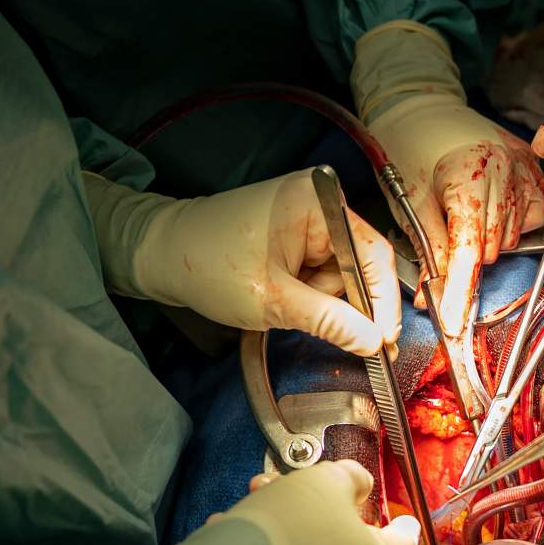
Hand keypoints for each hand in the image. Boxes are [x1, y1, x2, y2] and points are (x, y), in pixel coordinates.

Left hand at [82, 169, 399, 355]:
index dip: (382, 302)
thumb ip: (331, 321)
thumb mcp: (274, 302)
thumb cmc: (209, 267)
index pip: (374, 255)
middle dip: (338, 300)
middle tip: (307, 318)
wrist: (160, 253)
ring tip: (280, 300)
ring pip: (341, 272)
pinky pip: (323, 268)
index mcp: (319, 202)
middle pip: (360, 263)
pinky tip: (282, 294)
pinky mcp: (299, 229)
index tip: (383, 342)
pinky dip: (309, 290)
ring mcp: (310, 214)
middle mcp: (321, 201)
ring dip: (320, 298)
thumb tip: (374, 343)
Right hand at [221, 461, 419, 544]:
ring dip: (293, 533)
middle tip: (302, 492)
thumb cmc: (290, 529)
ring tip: (261, 504)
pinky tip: (243, 536)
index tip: (386, 509)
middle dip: (326, 514)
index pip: (404, 537)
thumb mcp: (328, 478)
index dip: (393, 515)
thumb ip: (351, 478)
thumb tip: (356, 483)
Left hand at [352, 21, 543, 335]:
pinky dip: (512, 222)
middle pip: (491, 248)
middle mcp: (506, 169)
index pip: (468, 251)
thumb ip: (430, 248)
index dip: (460, 292)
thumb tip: (437, 295)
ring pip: (512, 237)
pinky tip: (491, 205)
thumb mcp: (409, 201)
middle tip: (443, 237)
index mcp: (468, 175)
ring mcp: (526, 167)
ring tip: (463, 209)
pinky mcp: (536, 167)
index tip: (455, 325)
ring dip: (488, 239)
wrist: (420, 105)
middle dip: (466, 256)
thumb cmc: (408, 147)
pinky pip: (533, 217)